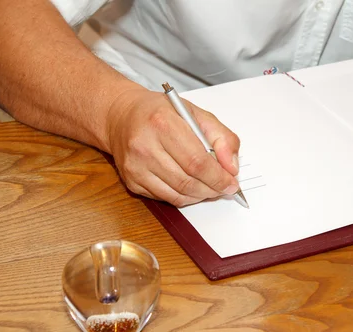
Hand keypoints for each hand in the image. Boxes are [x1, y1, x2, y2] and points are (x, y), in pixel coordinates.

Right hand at [105, 88, 240, 206]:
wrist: (121, 116)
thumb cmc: (160, 113)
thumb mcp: (196, 113)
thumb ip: (221, 137)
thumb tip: (232, 167)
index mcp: (163, 123)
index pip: (197, 161)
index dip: (218, 177)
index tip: (232, 183)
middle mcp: (144, 145)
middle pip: (188, 181)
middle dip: (212, 189)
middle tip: (224, 188)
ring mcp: (135, 166)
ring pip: (178, 194)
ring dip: (200, 195)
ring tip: (210, 188)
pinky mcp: (131, 180)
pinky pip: (166, 198)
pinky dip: (184, 197)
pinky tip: (192, 188)